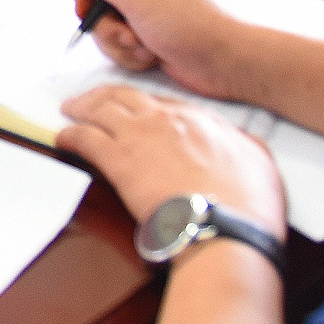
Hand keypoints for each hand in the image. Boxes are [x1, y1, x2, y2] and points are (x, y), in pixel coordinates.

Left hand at [55, 84, 286, 233]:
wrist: (224, 227)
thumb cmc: (246, 206)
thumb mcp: (259, 164)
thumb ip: (245, 148)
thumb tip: (242, 146)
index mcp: (200, 120)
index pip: (163, 102)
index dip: (144, 105)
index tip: (136, 108)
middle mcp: (166, 120)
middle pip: (126, 97)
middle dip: (105, 95)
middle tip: (91, 99)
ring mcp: (139, 136)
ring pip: (101, 110)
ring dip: (82, 108)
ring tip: (70, 110)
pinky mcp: (119, 159)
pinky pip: (85, 138)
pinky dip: (71, 135)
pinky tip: (63, 137)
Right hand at [56, 0, 262, 101]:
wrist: (228, 62)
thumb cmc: (188, 23)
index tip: (87, 10)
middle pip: (94, 2)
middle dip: (105, 26)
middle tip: (127, 34)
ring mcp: (144, 15)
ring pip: (106, 29)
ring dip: (120, 44)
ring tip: (145, 48)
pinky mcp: (149, 40)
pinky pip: (121, 48)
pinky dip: (132, 56)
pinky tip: (153, 58)